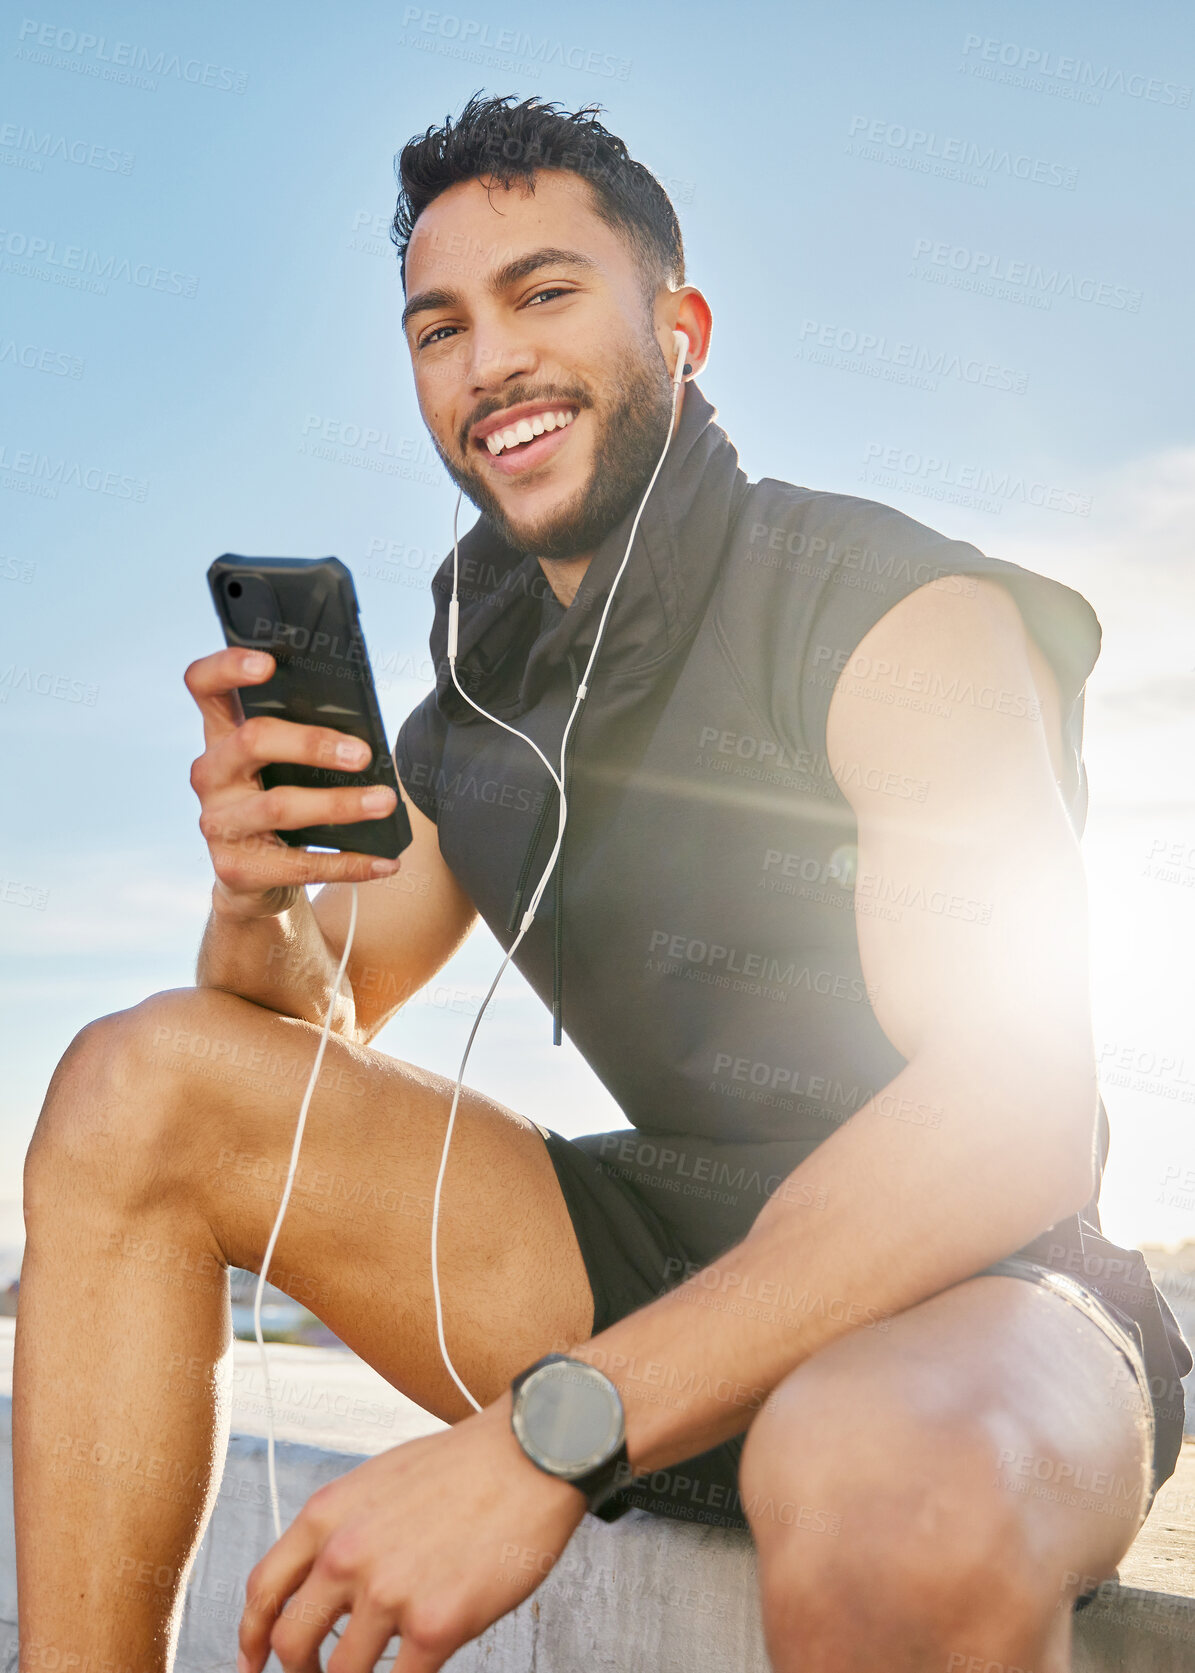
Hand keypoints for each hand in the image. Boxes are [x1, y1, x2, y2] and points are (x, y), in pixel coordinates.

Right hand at [184, 646, 402, 918]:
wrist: (253, 877)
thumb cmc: (279, 800)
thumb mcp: (281, 765)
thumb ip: (304, 739)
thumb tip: (367, 736)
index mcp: (221, 735)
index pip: (204, 686)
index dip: (227, 668)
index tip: (269, 664)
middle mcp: (210, 773)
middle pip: (252, 740)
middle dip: (312, 743)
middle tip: (363, 754)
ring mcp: (217, 822)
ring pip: (279, 805)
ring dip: (340, 804)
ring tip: (385, 802)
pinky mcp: (235, 867)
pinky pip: (299, 864)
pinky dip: (349, 862)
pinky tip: (384, 861)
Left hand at [236, 1397, 586, 1670]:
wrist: (532, 1452)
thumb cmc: (466, 1463)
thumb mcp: (381, 1479)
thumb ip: (345, 1528)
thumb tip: (325, 1580)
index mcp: (328, 1515)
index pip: (263, 1591)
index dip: (250, 1637)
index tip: (253, 1661)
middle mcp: (346, 1555)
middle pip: (291, 1644)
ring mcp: (389, 1593)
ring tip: (382, 1670)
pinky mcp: (435, 1624)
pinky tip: (418, 1669)